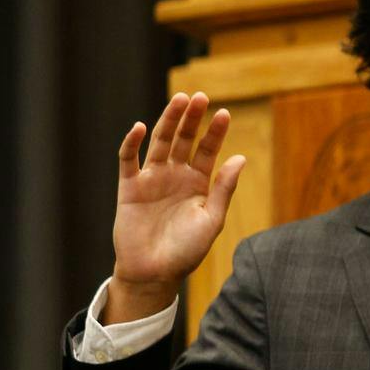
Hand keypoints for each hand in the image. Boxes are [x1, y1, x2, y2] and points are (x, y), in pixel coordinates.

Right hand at [106, 92, 245, 322]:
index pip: (208, 150)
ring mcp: (152, 179)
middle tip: (200, 97)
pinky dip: (133, 143)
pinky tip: (141, 127)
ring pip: (159, 143)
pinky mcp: (130, 187)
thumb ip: (224, 188)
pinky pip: (129, 160)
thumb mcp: (212, 219)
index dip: (215, 132)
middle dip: (192, 119)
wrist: (155, 272)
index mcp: (198, 183)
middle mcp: (176, 176)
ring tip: (180, 101)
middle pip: (184, 140)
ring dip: (168, 121)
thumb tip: (240, 157)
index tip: (224, 113)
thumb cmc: (186, 250)